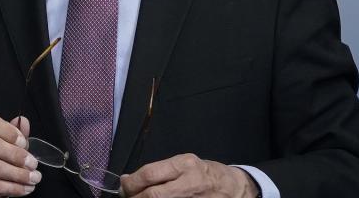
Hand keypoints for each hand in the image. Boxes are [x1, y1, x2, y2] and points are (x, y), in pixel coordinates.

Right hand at [0, 114, 40, 196]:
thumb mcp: (1, 137)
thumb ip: (13, 130)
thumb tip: (23, 122)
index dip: (9, 132)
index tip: (24, 142)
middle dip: (16, 155)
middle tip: (33, 164)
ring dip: (17, 175)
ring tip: (33, 178)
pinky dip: (11, 188)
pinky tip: (24, 189)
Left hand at [121, 154, 259, 197]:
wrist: (234, 188)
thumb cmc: (205, 173)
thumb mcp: (183, 163)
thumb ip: (159, 171)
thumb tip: (129, 179)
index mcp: (183, 165)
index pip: (150, 174)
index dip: (132, 182)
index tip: (124, 185)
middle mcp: (189, 182)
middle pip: (153, 195)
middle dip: (135, 197)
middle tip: (128, 196)